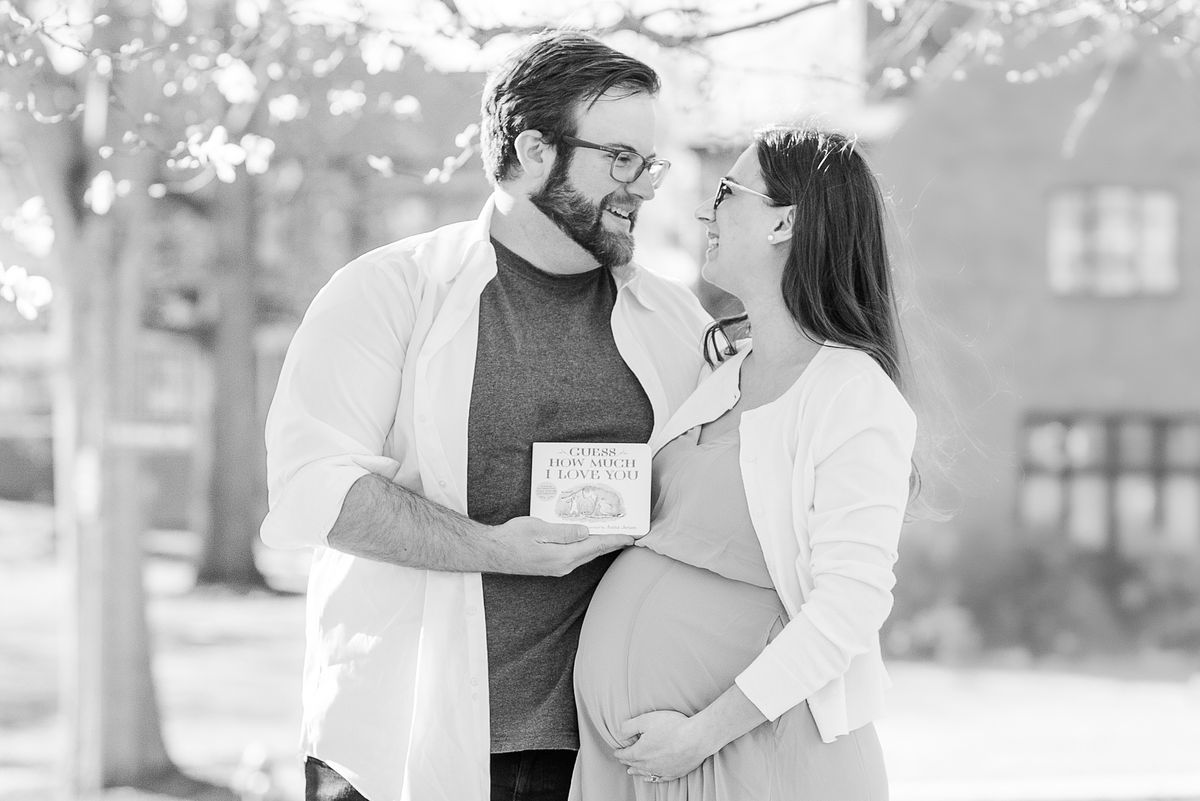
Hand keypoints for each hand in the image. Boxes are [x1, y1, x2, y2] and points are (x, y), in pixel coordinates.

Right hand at [490, 516, 633, 575]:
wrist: (492, 552)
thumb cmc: (511, 538)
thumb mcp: (537, 529)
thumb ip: (563, 532)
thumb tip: (585, 532)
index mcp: (562, 556)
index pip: (595, 546)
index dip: (615, 540)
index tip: (631, 536)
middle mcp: (563, 565)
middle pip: (594, 551)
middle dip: (613, 543)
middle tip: (630, 534)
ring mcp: (558, 567)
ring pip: (586, 554)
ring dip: (601, 545)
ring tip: (614, 534)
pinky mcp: (552, 565)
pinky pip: (577, 555)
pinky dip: (588, 546)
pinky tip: (590, 538)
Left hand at [614, 710, 710, 782]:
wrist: (697, 737)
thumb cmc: (672, 726)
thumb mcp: (645, 720)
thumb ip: (628, 727)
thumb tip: (619, 735)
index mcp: (640, 752)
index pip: (625, 755)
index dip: (619, 752)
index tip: (616, 751)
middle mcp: (649, 765)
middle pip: (634, 764)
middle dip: (627, 761)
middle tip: (622, 758)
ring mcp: (662, 771)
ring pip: (644, 773)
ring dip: (636, 771)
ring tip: (630, 771)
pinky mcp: (675, 773)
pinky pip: (658, 778)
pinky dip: (651, 778)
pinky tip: (650, 777)